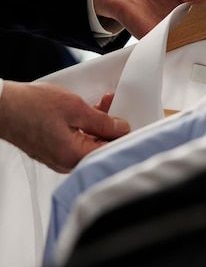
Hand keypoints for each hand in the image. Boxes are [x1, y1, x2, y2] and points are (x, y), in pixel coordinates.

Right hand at [0, 81, 129, 172]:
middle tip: (115, 104)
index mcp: (73, 156)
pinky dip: (85, 128)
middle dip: (111, 125)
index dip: (123, 133)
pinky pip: (77, 142)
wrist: (3, 106)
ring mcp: (59, 158)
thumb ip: (101, 121)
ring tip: (102, 103)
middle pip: (100, 147)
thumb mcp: (74, 108)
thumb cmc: (31, 107)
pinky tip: (88, 112)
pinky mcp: (53, 151)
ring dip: (99, 124)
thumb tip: (121, 128)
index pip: (110, 149)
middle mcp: (66, 163)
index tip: (131, 120)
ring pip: (89, 144)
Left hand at [93, 0, 204, 39]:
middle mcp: (185, 20)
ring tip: (189, 23)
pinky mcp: (154, 37)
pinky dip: (172, 41)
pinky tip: (174, 30)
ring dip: (191, 36)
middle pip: (203, 31)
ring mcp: (170, 31)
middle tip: (205, 20)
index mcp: (195, 5)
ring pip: (188, 41)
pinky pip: (166, 45)